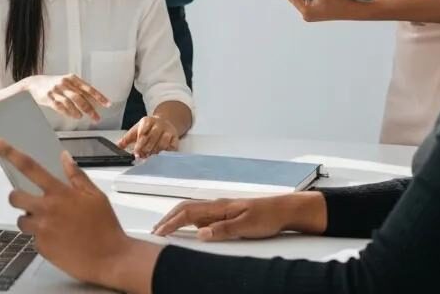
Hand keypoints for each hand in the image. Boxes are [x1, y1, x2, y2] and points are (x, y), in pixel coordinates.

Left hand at [0, 137, 161, 291]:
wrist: (110, 259)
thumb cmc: (105, 225)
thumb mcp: (96, 196)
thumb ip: (77, 176)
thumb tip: (64, 157)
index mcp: (60, 193)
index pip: (29, 166)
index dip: (10, 153)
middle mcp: (46, 210)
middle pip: (14, 197)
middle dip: (19, 197)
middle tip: (32, 201)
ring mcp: (42, 230)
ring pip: (22, 220)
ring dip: (31, 219)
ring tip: (52, 224)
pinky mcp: (41, 248)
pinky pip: (34, 239)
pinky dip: (43, 238)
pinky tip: (60, 240)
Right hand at [19, 74, 111, 121]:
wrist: (34, 83)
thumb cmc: (53, 84)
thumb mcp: (67, 83)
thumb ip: (79, 90)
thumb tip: (94, 100)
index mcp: (72, 79)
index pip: (88, 88)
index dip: (99, 97)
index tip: (107, 104)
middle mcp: (65, 83)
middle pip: (80, 97)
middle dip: (90, 109)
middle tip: (96, 117)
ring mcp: (56, 91)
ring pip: (70, 103)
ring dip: (78, 112)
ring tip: (81, 117)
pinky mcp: (48, 98)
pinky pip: (60, 107)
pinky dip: (67, 113)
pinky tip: (72, 116)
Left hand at [118, 115, 179, 157]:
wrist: (164, 121)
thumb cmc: (149, 128)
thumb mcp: (136, 130)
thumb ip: (126, 139)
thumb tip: (117, 146)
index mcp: (147, 121)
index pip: (142, 133)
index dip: (139, 145)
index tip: (136, 153)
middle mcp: (158, 124)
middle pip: (152, 138)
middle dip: (147, 149)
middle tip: (143, 156)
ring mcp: (168, 130)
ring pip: (162, 143)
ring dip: (156, 151)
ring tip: (151, 156)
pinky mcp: (175, 137)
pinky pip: (172, 146)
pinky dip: (166, 152)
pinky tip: (162, 155)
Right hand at [151, 191, 326, 240]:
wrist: (284, 210)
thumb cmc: (268, 216)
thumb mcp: (246, 226)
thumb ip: (222, 229)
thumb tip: (200, 234)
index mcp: (219, 207)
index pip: (188, 213)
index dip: (171, 223)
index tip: (159, 232)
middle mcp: (217, 206)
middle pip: (185, 209)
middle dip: (168, 218)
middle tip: (155, 230)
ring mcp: (221, 209)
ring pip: (192, 211)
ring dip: (176, 218)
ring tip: (166, 227)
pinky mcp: (226, 213)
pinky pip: (201, 215)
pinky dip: (188, 220)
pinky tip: (189, 228)